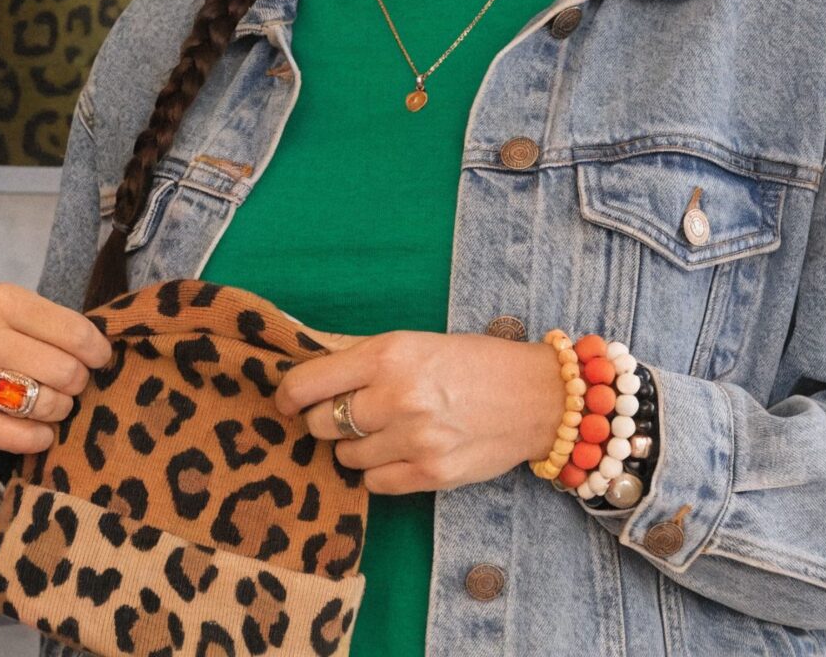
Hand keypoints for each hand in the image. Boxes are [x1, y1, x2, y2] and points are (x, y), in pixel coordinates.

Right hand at [0, 282, 114, 452]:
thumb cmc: (16, 340)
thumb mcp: (38, 319)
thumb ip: (70, 330)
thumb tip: (108, 356)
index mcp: (3, 300)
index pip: (78, 333)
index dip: (98, 353)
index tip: (97, 358)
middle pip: (66, 371)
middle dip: (77, 382)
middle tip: (67, 383)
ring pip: (46, 404)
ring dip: (59, 409)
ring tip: (49, 400)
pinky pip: (20, 437)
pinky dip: (39, 438)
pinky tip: (41, 431)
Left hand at [273, 330, 566, 494]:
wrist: (537, 397)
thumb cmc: (474, 363)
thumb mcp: (415, 342)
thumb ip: (360, 355)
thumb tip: (304, 360)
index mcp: (389, 354)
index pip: (307, 383)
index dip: (288, 395)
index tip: (287, 401)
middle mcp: (397, 396)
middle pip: (320, 423)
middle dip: (325, 421)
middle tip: (348, 414)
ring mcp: (414, 440)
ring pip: (345, 457)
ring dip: (355, 447)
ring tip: (386, 431)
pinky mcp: (430, 475)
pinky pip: (373, 482)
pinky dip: (379, 470)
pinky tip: (402, 452)